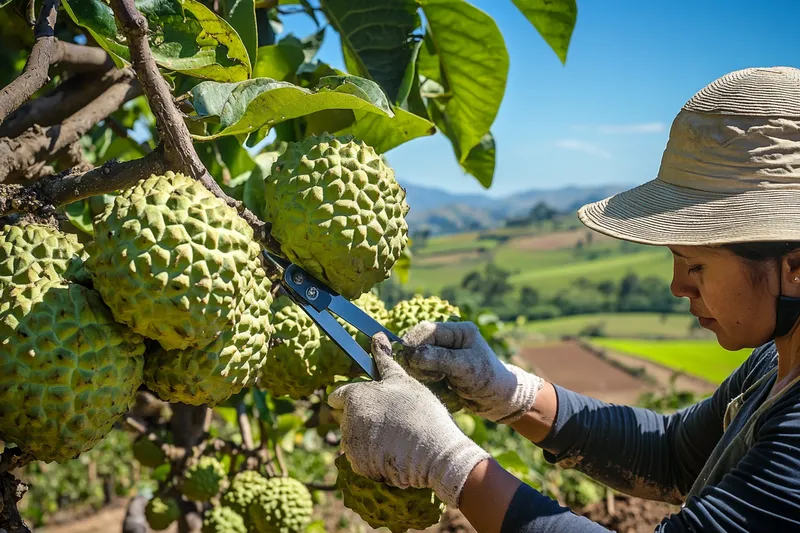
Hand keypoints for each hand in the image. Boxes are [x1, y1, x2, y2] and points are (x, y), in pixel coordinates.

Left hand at [327, 333, 490, 507]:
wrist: (434, 452)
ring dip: (369, 437)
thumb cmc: (420, 412)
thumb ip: (384, 360)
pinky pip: (362, 458)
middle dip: (364, 417)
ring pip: (355, 438)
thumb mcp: (402, 380)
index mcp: (355, 396)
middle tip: (392, 420)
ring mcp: (351, 445)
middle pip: (348, 418)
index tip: (367, 401)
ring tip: (397, 436)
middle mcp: (347, 420)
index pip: (337, 396)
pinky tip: (395, 452)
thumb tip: (377, 336)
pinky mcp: (359, 466)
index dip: (349, 397)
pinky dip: (373, 457)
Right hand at [399, 321, 544, 423]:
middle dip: (416, 359)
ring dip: (419, 370)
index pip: (426, 330)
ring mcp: (442, 353)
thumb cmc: (486, 380)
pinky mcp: (438, 367)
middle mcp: (448, 339)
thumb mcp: (464, 367)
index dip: (414, 344)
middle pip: (417, 342)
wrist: (497, 399)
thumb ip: (439, 359)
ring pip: (415, 356)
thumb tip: (413, 354)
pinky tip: (435, 383)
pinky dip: (422, 376)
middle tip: (429, 376)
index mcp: (457, 331)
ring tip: (436, 380)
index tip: (412, 362)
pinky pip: (420, 368)